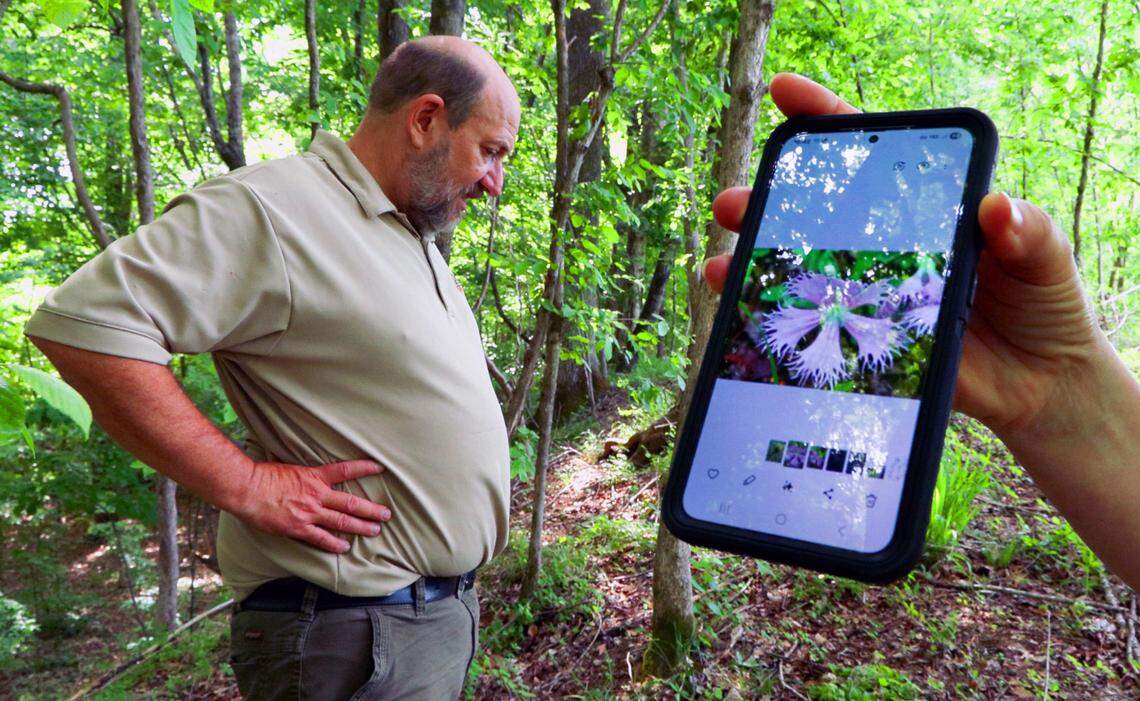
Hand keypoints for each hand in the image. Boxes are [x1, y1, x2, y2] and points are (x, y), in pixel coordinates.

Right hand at [233, 459, 391, 552]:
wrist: (246, 489)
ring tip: (375, 530)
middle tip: (386, 514)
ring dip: (360, 527)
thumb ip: (306, 474)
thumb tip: (315, 474)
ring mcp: (309, 512)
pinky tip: (345, 547)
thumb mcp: (291, 467)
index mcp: (314, 476)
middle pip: (350, 502)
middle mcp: (316, 494)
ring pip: (341, 521)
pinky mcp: (298, 528)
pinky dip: (334, 543)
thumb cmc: (264, 475)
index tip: (380, 468)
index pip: (345, 470)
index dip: (364, 468)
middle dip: (371, 509)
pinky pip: (321, 538)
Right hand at [703, 73, 1100, 437]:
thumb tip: (998, 209)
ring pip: (801, 270)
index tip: (784, 94)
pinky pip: (815, 333)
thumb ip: (1029, 233)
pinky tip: (745, 320)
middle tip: (732, 202)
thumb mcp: (1047, 258)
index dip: (825, 121)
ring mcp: (870, 295)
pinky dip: (774, 325)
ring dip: (755, 264)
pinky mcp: (868, 345)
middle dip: (766, 201)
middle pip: (815, 214)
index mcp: (923, 209)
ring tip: (723, 266)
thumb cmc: (1044, 304)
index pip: (869, 157)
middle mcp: (886, 247)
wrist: (1044, 384)